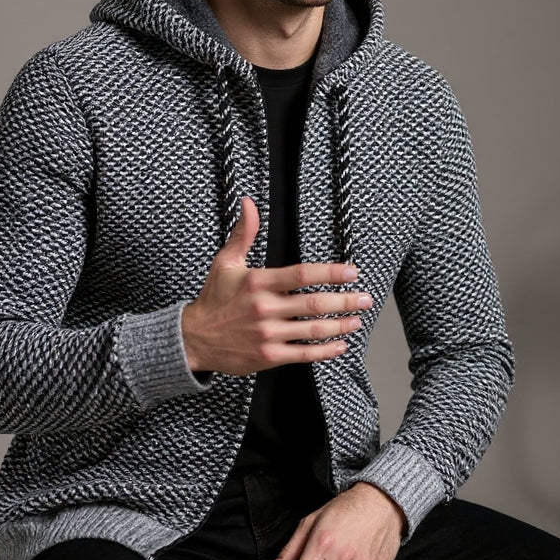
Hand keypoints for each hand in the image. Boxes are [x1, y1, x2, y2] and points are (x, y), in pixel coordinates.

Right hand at [181, 197, 371, 375]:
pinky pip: (304, 354)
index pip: (302, 275)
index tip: (352, 272)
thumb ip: (243, 233)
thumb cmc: (214, 298)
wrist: (194, 338)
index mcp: (258, 282)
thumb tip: (249, 203)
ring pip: (313, 330)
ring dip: (340, 326)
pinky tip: (340, 345)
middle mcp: (265, 308)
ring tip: (357, 320)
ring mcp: (268, 334)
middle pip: (314, 304)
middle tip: (365, 299)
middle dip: (345, 301)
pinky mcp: (269, 357)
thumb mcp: (226, 262)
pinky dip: (326, 351)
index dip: (331, 273)